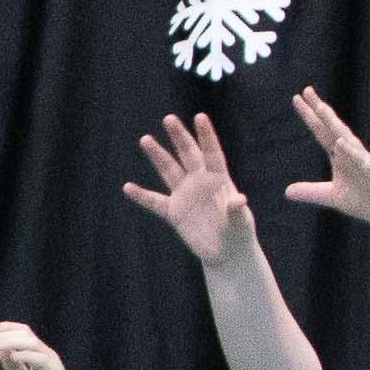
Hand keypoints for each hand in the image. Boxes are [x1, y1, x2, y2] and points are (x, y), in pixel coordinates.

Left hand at [0, 319, 95, 369]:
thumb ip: (13, 368)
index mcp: (38, 356)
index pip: (24, 333)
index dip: (7, 328)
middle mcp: (46, 356)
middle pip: (26, 335)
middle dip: (4, 336)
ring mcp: (52, 364)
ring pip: (33, 343)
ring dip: (11, 342)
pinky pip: (41, 360)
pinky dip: (27, 356)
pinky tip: (14, 357)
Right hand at [125, 115, 262, 266]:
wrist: (226, 253)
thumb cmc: (239, 235)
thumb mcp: (241, 224)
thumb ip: (237, 211)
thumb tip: (238, 199)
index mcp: (219, 180)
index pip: (212, 153)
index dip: (206, 135)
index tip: (200, 116)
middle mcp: (200, 182)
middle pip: (187, 155)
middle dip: (178, 137)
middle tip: (168, 119)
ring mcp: (185, 195)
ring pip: (168, 171)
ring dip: (157, 155)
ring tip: (146, 139)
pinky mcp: (174, 212)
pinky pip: (154, 202)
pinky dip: (141, 196)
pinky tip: (128, 187)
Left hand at [284, 88, 369, 237]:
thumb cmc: (365, 201)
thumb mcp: (331, 196)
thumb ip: (310, 192)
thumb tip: (286, 191)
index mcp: (340, 156)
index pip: (321, 132)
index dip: (310, 116)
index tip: (297, 99)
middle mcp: (351, 153)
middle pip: (332, 128)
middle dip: (319, 110)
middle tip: (306, 90)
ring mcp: (363, 161)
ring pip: (346, 138)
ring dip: (334, 123)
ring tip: (321, 107)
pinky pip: (360, 161)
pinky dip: (350, 152)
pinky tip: (340, 142)